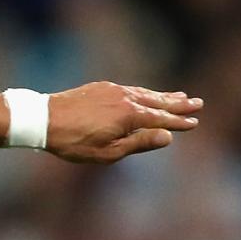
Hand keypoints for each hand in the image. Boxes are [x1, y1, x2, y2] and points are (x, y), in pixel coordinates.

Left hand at [43, 82, 203, 163]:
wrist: (43, 119)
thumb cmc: (73, 143)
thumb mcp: (108, 152)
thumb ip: (139, 143)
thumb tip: (167, 137)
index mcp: (130, 115)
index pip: (162, 119)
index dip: (179, 122)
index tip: (194, 122)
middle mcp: (126, 98)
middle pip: (158, 102)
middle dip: (178, 104)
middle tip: (197, 103)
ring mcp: (114, 90)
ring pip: (145, 93)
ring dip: (163, 95)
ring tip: (179, 96)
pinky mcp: (102, 87)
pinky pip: (130, 89)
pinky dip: (144, 92)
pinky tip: (146, 94)